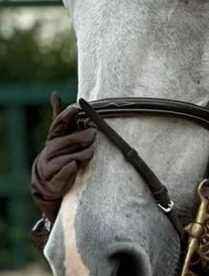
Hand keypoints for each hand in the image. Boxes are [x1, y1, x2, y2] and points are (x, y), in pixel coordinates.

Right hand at [31, 93, 94, 224]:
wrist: (48, 181)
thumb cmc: (61, 152)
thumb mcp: (61, 135)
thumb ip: (61, 118)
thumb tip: (54, 93)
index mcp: (53, 138)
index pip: (57, 125)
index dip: (65, 116)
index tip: (74, 108)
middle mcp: (49, 150)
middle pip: (66, 141)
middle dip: (80, 137)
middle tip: (93, 134)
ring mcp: (50, 166)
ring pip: (69, 157)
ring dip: (82, 155)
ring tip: (90, 153)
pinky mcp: (54, 181)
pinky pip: (64, 173)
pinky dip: (69, 171)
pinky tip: (73, 166)